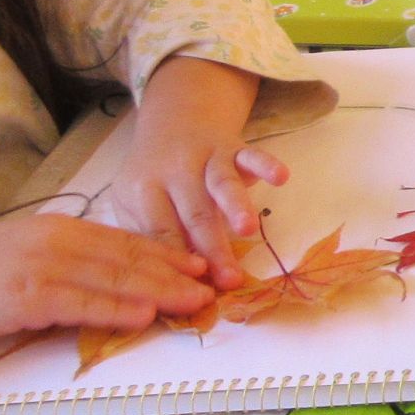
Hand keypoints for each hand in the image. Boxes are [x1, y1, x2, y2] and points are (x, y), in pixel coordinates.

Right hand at [0, 216, 214, 365]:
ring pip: (115, 280)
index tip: (203, 266)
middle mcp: (59, 242)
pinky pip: (83, 304)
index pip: (126, 242)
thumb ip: (70, 262)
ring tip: (197, 301)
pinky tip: (145, 314)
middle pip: (130, 259)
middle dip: (178, 273)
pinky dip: (117, 309)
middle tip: (217, 286)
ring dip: (160, 292)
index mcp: (62, 229)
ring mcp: (44, 267)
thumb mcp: (29, 256)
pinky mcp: (28, 296)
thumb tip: (114, 280)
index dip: (169, 254)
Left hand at [100, 57, 283, 286]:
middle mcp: (174, 172)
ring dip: (235, 205)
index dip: (175, 262)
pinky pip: (252, 155)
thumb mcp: (134, 202)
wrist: (174, 122)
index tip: (192, 292)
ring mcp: (206, 157)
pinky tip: (280, 176)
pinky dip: (266, 164)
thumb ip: (146, 236)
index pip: (159, 232)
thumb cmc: (155, 176)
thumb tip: (165, 283)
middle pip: (193, 214)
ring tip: (247, 230)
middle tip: (229, 281)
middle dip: (212, 249)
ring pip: (220, 184)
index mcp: (142, 190)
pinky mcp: (234, 147)